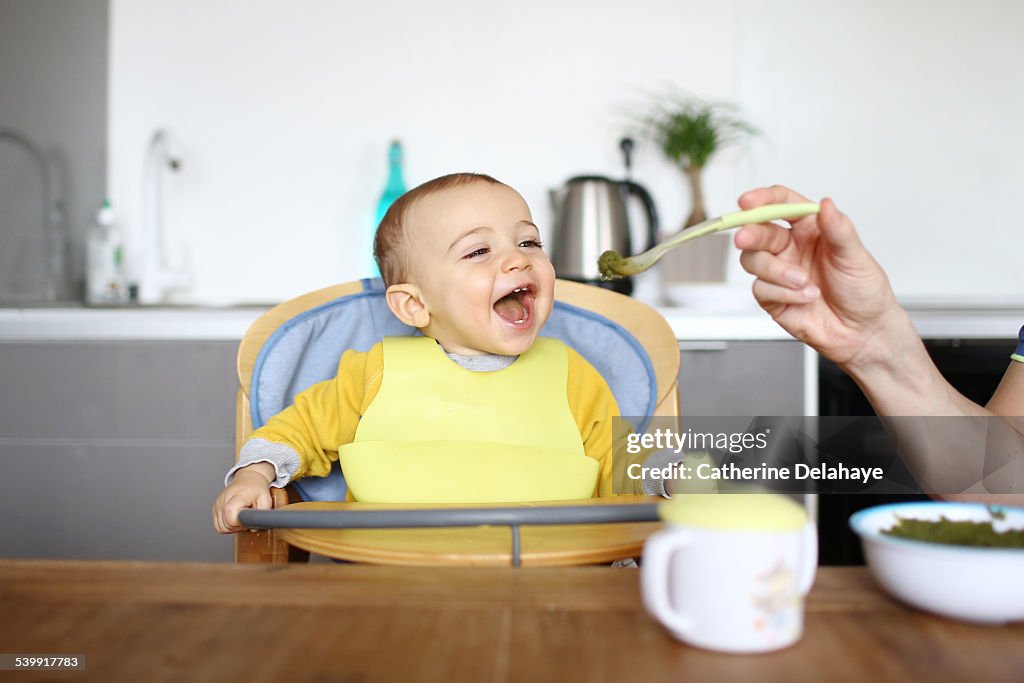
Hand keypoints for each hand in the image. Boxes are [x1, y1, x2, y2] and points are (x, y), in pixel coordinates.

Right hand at [211, 464, 273, 533]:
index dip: (240, 523)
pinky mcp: (215, 509)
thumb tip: (254, 529)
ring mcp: (217, 504)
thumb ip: (262, 514)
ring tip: (242, 518)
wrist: (248, 479)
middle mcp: (223, 500)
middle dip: (238, 527)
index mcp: (237, 496)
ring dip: (232, 528)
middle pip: (226, 525)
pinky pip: (218, 526)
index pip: (230, 516)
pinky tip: (235, 519)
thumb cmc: (256, 489)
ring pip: (221, 528)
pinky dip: (227, 526)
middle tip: (247, 518)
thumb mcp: (266, 499)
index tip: (247, 519)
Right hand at [734, 185, 902, 366]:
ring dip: (775, 271)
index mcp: (810, 229)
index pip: (781, 204)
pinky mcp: (772, 297)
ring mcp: (779, 272)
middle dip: (749, 233)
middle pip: (758, 231)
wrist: (863, 333)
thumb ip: (838, 229)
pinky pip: (760, 288)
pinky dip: (782, 293)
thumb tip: (827, 204)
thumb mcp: (855, 256)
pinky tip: (804, 298)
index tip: (749, 201)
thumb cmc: (863, 292)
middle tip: (745, 238)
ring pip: (752, 260)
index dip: (763, 200)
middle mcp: (790, 248)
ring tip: (803, 282)